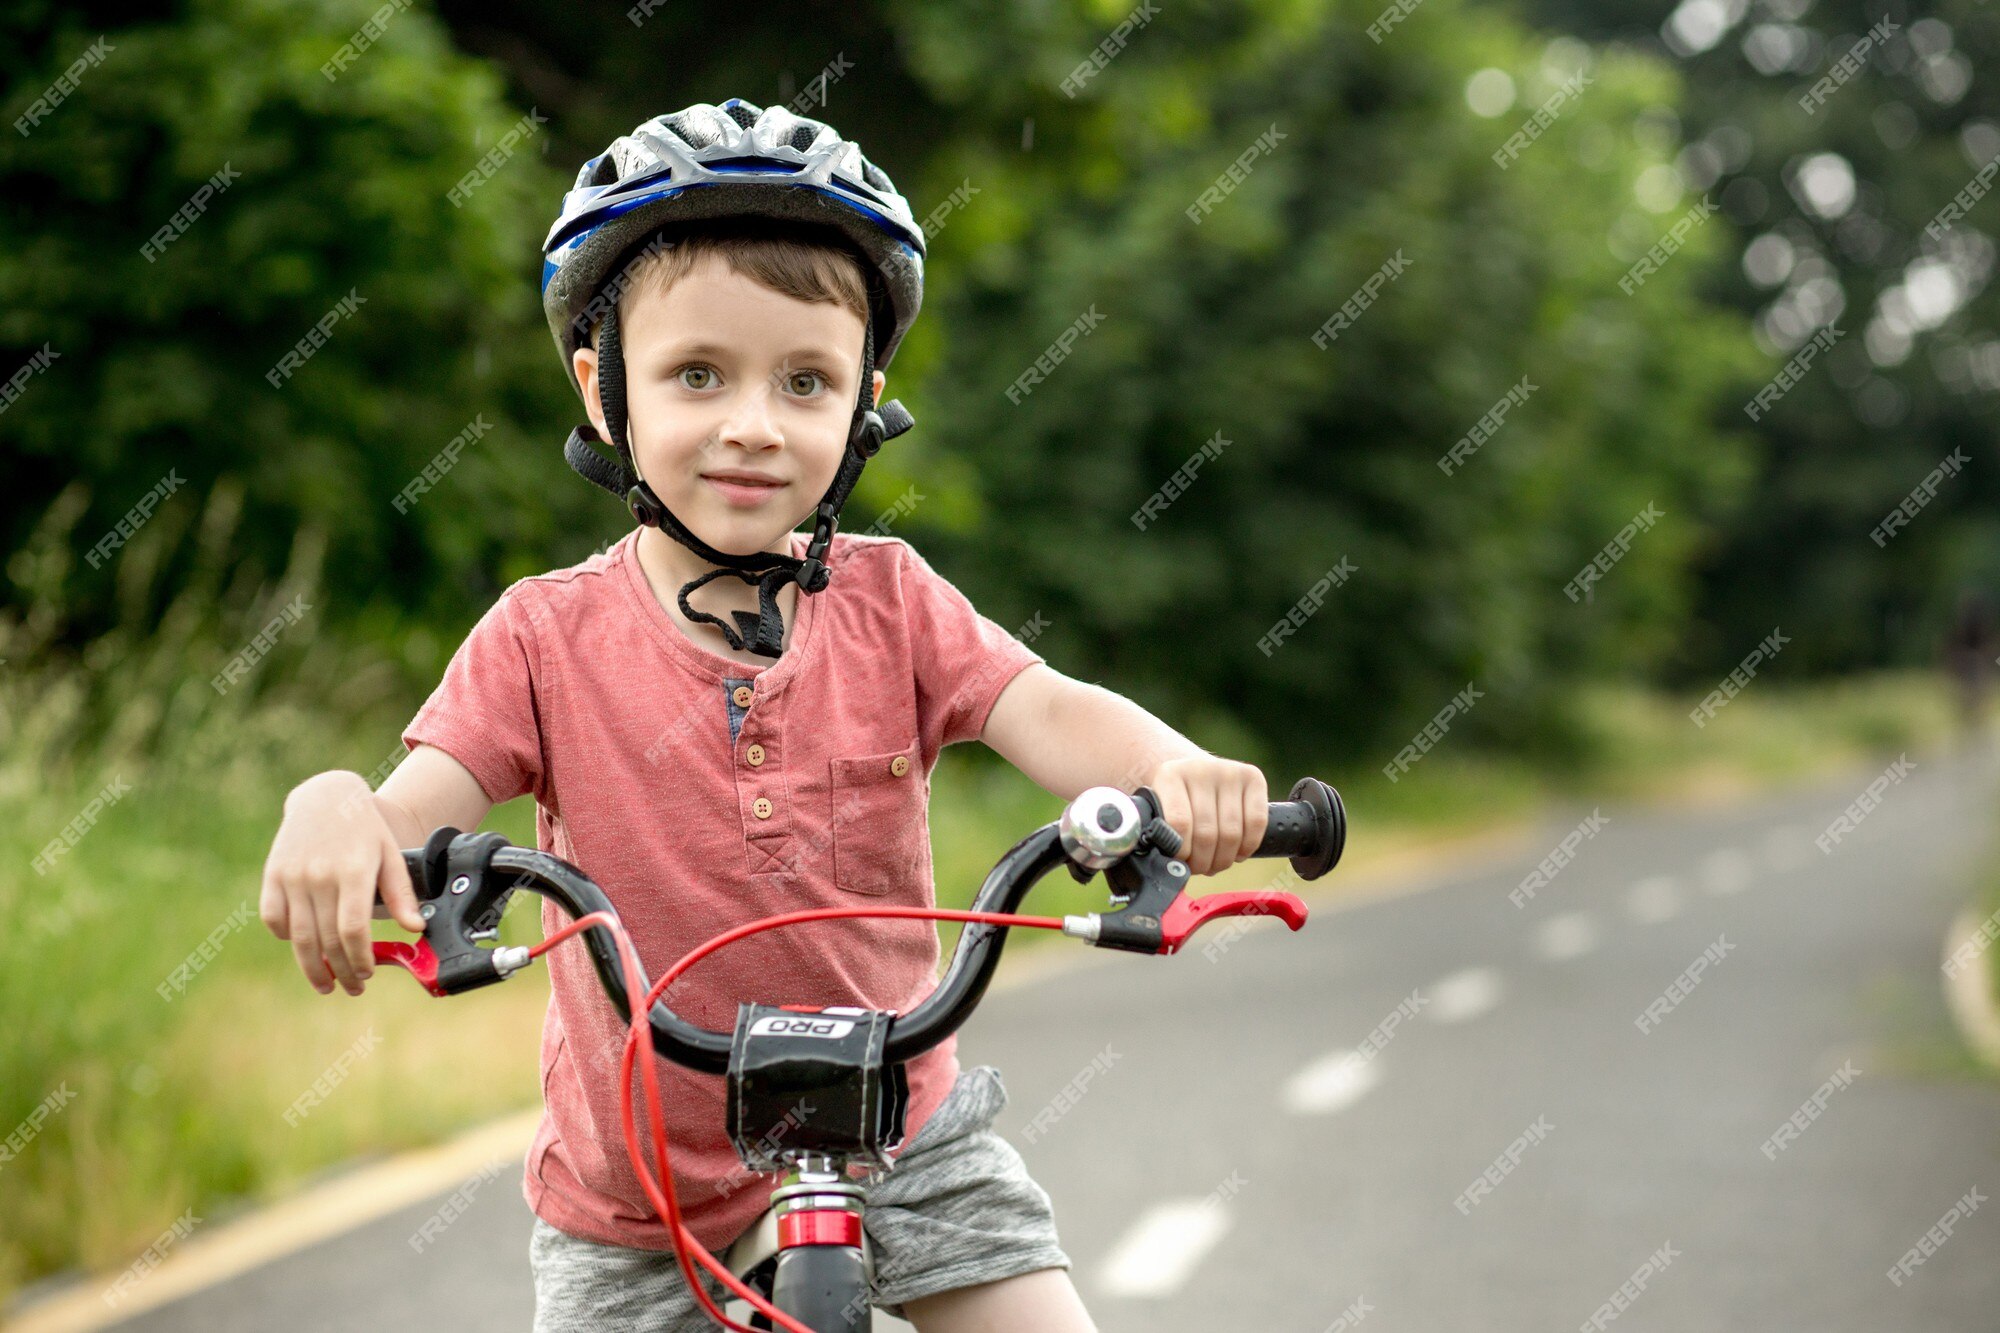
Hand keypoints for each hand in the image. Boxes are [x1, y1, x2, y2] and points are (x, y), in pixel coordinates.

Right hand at [261, 771, 426, 995]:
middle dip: (341, 971)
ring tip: (326, 984)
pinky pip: (273, 918)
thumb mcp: (391, 855)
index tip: (368, 973)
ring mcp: (292, 876)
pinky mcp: (272, 875)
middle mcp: (320, 875)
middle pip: (327, 939)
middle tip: (353, 987)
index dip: (360, 958)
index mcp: (354, 871)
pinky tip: (303, 948)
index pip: (353, 929)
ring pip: (298, 936)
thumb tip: (415, 929)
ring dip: (312, 967)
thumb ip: (401, 894)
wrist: (326, 798)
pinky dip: (286, 937)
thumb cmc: (364, 830)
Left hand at [1142, 755, 1268, 875]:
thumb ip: (1161, 834)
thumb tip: (1170, 868)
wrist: (1195, 775)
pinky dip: (1247, 847)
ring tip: (1215, 863)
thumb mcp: (1159, 811)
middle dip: (1203, 862)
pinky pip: (1256, 823)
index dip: (1181, 852)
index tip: (1180, 861)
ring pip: (1232, 833)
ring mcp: (1229, 771)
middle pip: (1207, 833)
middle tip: (1199, 868)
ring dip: (1223, 859)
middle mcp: (1200, 769)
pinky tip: (1237, 853)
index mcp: (1169, 776)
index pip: (1179, 824)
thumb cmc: (1175, 802)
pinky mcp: (1253, 778)